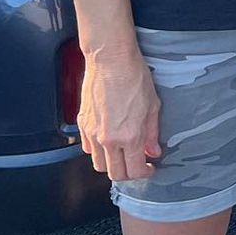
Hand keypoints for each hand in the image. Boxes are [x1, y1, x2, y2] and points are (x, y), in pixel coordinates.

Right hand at [77, 45, 159, 181]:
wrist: (110, 60)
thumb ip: (152, 133)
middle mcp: (108, 139)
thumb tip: (153, 150)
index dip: (145, 173)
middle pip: (115, 174)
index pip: (134, 171)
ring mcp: (92, 133)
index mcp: (129, 136)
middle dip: (128, 173)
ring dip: (112, 164)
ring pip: (99, 164)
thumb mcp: (153, 105)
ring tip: (123, 154)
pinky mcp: (82, 124)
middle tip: (138, 164)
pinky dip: (98, 151)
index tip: (150, 167)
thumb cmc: (134, 77)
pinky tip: (109, 141)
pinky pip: (88, 148)